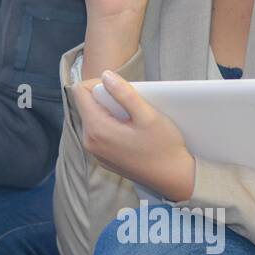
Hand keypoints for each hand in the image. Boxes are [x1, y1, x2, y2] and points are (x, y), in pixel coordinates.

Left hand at [69, 69, 195, 201]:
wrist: (175, 178)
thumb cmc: (165, 147)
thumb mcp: (148, 115)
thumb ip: (124, 93)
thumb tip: (105, 75)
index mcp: (97, 129)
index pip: (80, 92)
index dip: (97, 82)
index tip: (118, 86)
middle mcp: (90, 142)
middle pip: (87, 105)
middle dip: (106, 97)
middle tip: (131, 102)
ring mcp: (96, 153)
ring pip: (94, 119)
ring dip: (110, 111)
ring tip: (133, 117)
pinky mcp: (104, 158)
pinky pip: (100, 134)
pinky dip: (112, 126)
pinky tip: (132, 132)